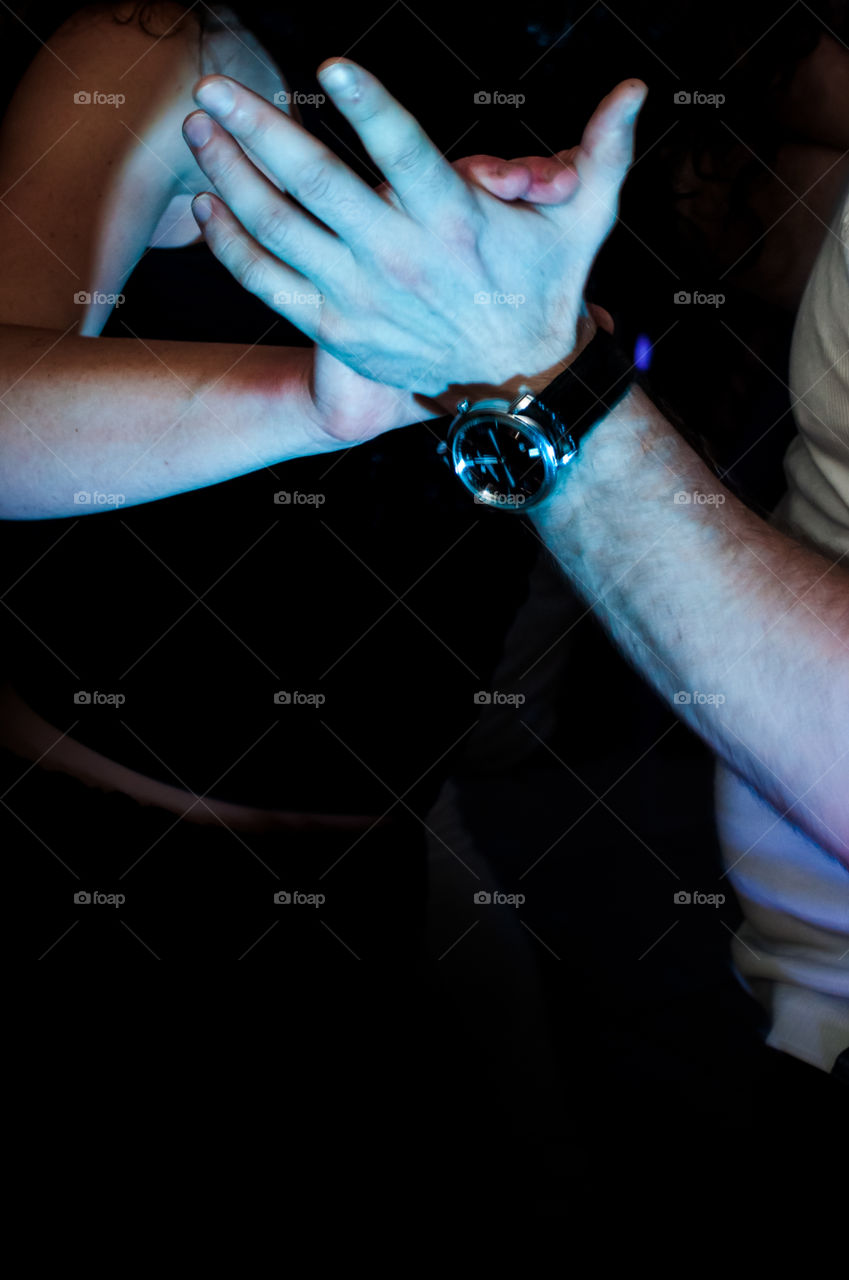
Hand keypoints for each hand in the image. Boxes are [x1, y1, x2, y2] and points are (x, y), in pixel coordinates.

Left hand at [182, 62, 645, 420]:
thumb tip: (638, 90)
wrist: (515, 386)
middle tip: (216, 84)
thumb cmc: (543, 290)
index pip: (405, 152)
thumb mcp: (582, 223)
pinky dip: (232, 245)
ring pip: (279, 230)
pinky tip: (205, 206)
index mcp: (456, 220)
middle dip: (258, 129)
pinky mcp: (337, 327)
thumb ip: (602, 152)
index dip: (369, 106)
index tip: (331, 67)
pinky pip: (269, 284)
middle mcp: (400, 257)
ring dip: (230, 175)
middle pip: (316, 184)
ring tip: (200, 129)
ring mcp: (361, 296)